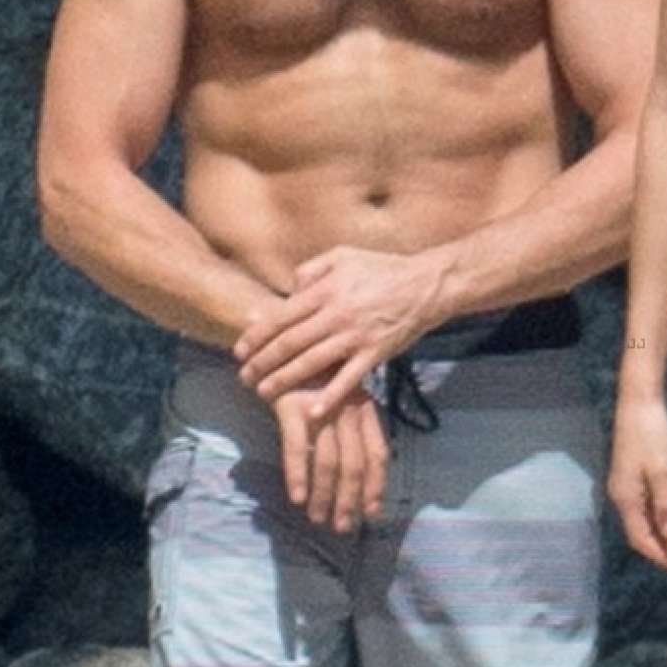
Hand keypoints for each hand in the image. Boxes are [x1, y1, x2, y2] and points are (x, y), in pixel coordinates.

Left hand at [236, 247, 444, 418]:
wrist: (427, 285)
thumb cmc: (383, 268)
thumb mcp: (344, 255)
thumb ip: (312, 269)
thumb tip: (290, 286)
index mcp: (326, 290)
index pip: (282, 316)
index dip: (257, 336)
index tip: (239, 350)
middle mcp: (336, 315)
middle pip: (290, 343)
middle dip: (262, 362)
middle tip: (244, 376)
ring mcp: (355, 337)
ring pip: (311, 363)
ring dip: (284, 379)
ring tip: (263, 392)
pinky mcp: (374, 354)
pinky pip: (348, 379)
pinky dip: (330, 397)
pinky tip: (313, 411)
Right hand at [272, 384, 387, 530]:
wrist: (281, 336)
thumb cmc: (312, 370)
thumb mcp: (340, 394)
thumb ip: (351, 427)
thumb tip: (356, 472)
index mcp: (364, 407)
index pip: (377, 453)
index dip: (377, 485)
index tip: (373, 513)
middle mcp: (347, 409)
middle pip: (355, 464)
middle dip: (350, 500)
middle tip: (343, 527)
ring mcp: (321, 407)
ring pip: (328, 461)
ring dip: (324, 495)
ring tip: (318, 518)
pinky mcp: (291, 406)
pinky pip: (297, 448)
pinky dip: (298, 475)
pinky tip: (297, 498)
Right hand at [608, 394, 666, 570]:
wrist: (640, 400)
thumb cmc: (650, 431)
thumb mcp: (661, 469)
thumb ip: (665, 504)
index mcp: (625, 497)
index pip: (641, 540)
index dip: (663, 556)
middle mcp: (623, 497)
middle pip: (643, 536)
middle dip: (666, 551)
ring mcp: (628, 488)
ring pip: (646, 525)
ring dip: (666, 539)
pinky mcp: (636, 478)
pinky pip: (649, 511)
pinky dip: (664, 523)